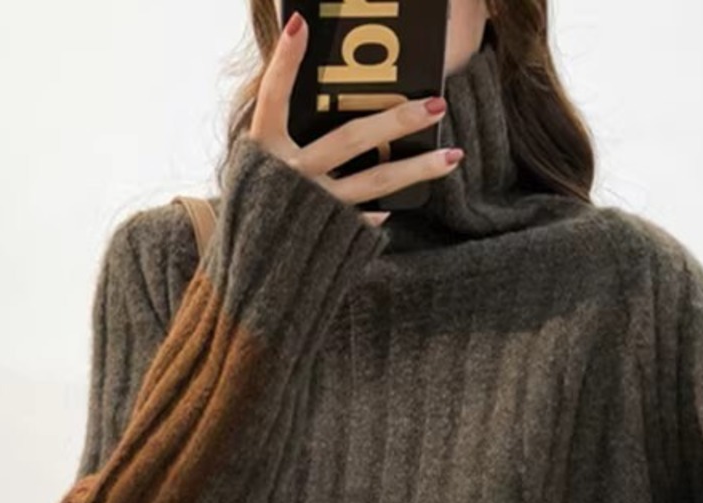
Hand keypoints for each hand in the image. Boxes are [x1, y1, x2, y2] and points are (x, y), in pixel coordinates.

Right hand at [249, 11, 464, 226]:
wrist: (249, 277)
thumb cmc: (258, 210)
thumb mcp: (258, 168)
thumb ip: (286, 135)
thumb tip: (325, 95)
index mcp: (264, 152)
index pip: (273, 97)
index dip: (285, 62)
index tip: (302, 24)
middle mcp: (290, 177)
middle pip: (351, 139)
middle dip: (397, 119)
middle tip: (436, 105)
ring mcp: (314, 207)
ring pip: (375, 181)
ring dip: (418, 168)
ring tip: (453, 156)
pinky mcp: (331, 234)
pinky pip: (367, 217)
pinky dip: (385, 209)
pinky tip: (405, 200)